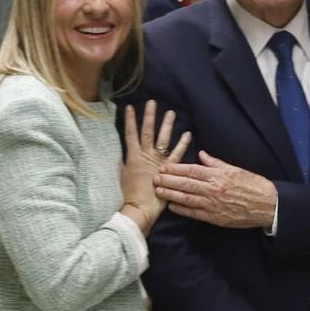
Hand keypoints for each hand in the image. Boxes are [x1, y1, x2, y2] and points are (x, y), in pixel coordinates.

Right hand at [119, 101, 189, 232]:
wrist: (139, 208)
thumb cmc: (129, 195)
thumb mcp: (122, 176)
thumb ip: (123, 164)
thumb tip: (121, 156)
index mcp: (132, 157)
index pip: (130, 134)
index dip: (129, 120)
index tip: (130, 107)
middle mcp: (144, 156)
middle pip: (147, 131)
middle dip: (149, 116)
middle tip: (153, 102)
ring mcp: (157, 161)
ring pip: (162, 139)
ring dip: (166, 125)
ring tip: (171, 112)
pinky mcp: (168, 169)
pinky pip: (177, 153)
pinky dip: (182, 143)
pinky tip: (187, 133)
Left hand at [156, 150, 278, 228]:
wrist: (267, 205)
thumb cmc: (253, 184)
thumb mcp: (235, 169)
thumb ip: (216, 163)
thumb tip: (202, 155)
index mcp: (218, 175)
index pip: (192, 170)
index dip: (175, 168)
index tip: (163, 166)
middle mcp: (213, 189)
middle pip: (185, 184)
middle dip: (168, 180)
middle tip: (154, 178)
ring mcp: (213, 204)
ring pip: (187, 198)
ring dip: (171, 194)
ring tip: (158, 190)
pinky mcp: (215, 217)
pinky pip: (195, 213)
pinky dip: (182, 210)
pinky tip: (172, 206)